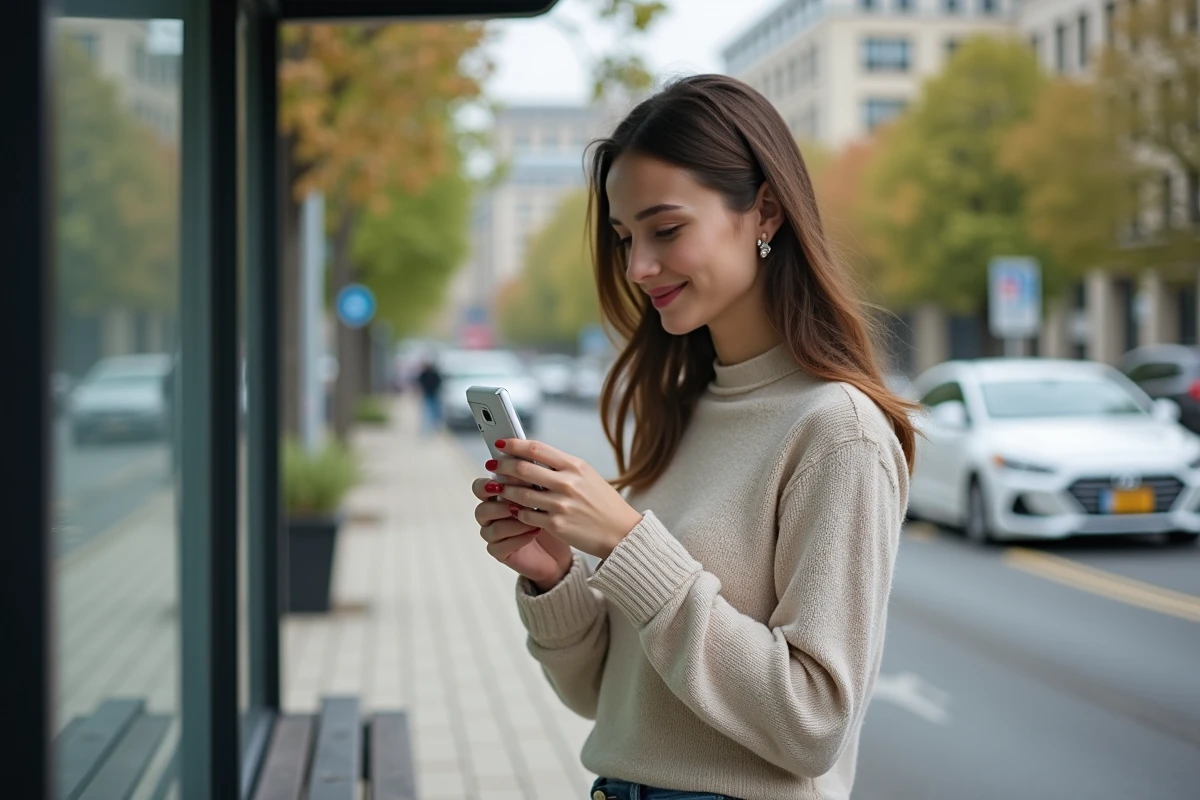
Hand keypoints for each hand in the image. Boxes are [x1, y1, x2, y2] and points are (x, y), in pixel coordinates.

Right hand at [471, 477, 572, 589]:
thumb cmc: (553, 517)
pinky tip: (534, 531)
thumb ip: (534, 478)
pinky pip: (500, 546)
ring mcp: (495, 535)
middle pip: (480, 505)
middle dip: (498, 504)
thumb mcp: (547, 494)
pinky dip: (518, 537)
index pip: (483, 485)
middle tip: (515, 497)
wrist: (563, 545)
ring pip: (490, 527)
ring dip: (512, 521)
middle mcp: (493, 515)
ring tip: (533, 517)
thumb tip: (532, 460)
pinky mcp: (501, 553)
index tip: (511, 476)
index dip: (492, 480)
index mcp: (499, 497)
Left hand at [490, 438, 643, 559]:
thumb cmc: (602, 502)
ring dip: (505, 490)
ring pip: (520, 493)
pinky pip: (526, 515)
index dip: (514, 444)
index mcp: (575, 466)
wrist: (620, 532)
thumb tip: (531, 456)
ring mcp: (561, 504)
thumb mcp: (587, 475)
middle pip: (523, 468)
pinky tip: (514, 509)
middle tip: (493, 466)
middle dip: (503, 466)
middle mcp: (567, 482)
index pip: (537, 448)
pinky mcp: (556, 525)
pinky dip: (516, 512)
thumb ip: (561, 466)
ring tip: (498, 489)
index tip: (501, 444)